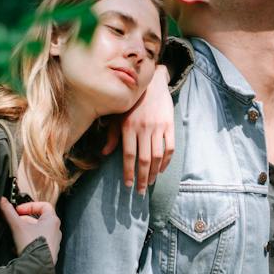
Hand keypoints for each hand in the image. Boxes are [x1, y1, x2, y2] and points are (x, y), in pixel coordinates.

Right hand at [0, 198, 60, 262]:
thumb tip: (2, 201)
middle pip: (38, 219)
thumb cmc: (33, 246)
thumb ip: (9, 212)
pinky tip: (18, 246)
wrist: (37, 266)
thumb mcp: (18, 226)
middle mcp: (55, 230)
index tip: (19, 210)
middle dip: (23, 219)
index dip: (29, 205)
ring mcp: (53, 241)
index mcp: (52, 221)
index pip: (43, 205)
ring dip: (24, 230)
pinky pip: (37, 241)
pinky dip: (28, 240)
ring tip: (15, 234)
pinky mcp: (48, 250)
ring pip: (37, 231)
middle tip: (14, 222)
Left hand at [103, 63, 174, 191]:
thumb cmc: (132, 102)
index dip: (128, 172)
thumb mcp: (118, 116)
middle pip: (144, 159)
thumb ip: (112, 135)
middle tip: (140, 191)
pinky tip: (161, 169)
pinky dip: (167, 161)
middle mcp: (143, 128)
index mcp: (128, 127)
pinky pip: (169, 147)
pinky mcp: (169, 125)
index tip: (128, 185)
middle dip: (142, 178)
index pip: (129, 155)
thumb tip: (104, 153)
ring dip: (154, 172)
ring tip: (150, 182)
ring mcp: (157, 127)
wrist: (152, 83)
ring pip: (157, 156)